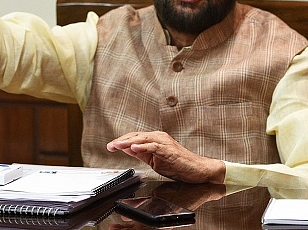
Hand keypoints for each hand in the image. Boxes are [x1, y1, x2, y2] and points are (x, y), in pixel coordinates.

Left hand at [106, 131, 224, 183]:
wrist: (197, 170)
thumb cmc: (178, 165)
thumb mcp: (154, 160)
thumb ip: (141, 153)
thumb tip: (126, 149)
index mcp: (155, 140)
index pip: (134, 138)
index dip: (121, 141)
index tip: (110, 146)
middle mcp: (159, 138)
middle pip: (136, 136)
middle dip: (121, 141)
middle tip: (110, 146)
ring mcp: (164, 142)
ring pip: (143, 139)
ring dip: (128, 142)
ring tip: (117, 145)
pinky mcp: (169, 149)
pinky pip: (154, 146)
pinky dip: (143, 146)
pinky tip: (134, 148)